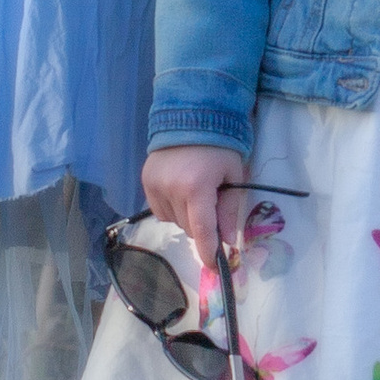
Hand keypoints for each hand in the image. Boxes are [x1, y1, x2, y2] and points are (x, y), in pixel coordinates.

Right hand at [141, 142, 236, 270]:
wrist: (190, 113)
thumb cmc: (220, 146)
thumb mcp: (233, 175)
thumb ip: (230, 209)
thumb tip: (227, 242)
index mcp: (197, 188)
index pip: (201, 231)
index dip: (208, 251)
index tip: (213, 266)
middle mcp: (171, 189)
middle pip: (188, 227)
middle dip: (201, 224)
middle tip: (211, 202)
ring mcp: (154, 185)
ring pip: (173, 220)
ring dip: (185, 215)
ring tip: (194, 190)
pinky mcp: (145, 180)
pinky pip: (159, 209)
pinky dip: (171, 207)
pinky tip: (179, 189)